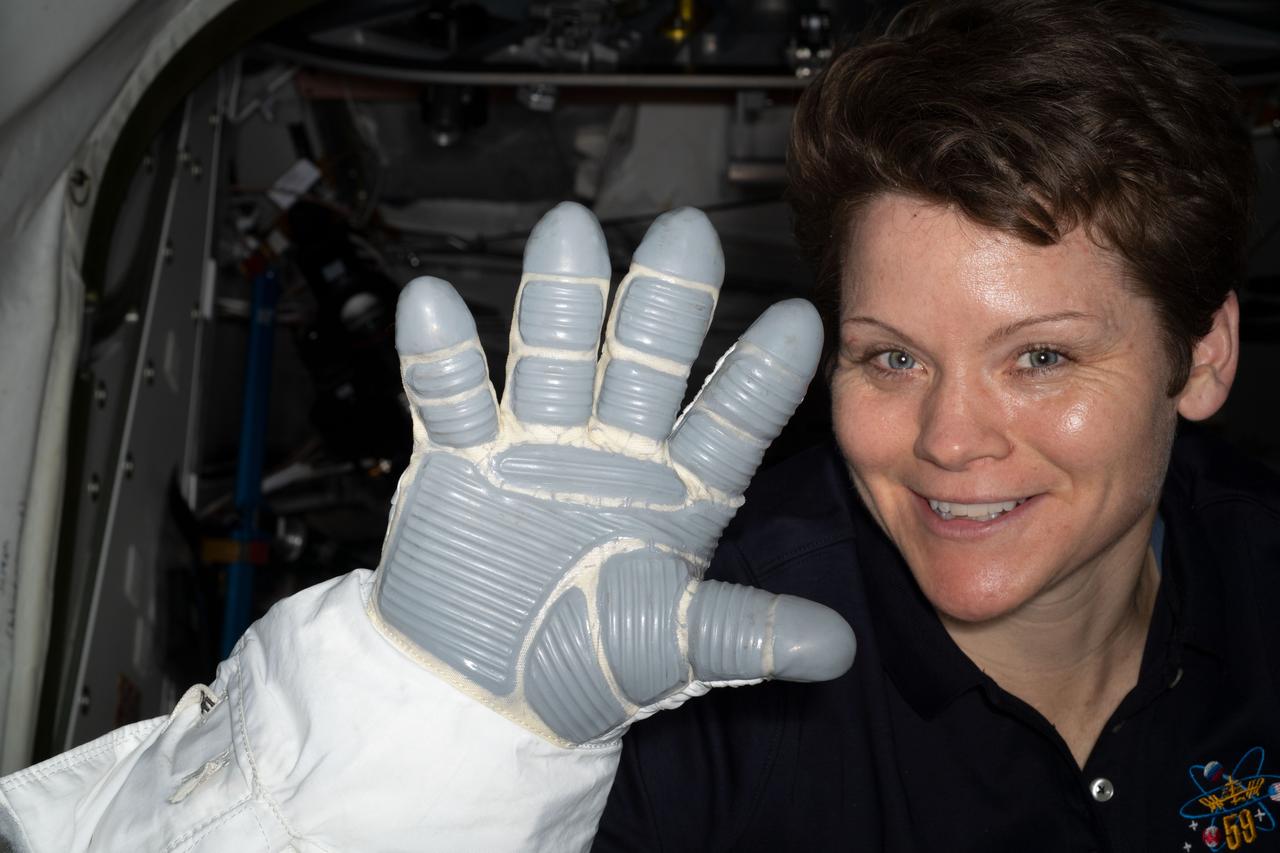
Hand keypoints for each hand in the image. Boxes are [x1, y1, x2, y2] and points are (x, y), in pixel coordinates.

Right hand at [370, 202, 854, 744]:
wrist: (481, 693)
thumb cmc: (584, 670)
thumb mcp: (673, 651)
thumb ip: (746, 634)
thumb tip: (837, 647)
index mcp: (678, 489)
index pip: (732, 419)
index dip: (761, 374)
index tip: (801, 320)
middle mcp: (613, 451)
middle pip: (644, 360)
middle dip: (664, 300)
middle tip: (687, 233)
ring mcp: (536, 446)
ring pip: (554, 357)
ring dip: (559, 300)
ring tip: (568, 235)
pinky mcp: (460, 458)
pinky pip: (450, 398)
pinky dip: (441, 356)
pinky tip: (434, 302)